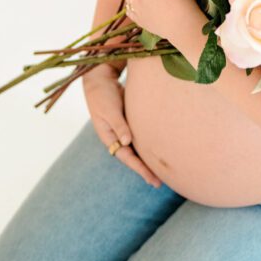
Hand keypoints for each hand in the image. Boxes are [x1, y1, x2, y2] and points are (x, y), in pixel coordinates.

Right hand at [83, 68, 162, 187]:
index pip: (127, 157)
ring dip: (146, 158)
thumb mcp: (109, 110)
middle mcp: (116, 137)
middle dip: (144, 169)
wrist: (99, 78)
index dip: (139, 168)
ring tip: (161, 170)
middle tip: (159, 183)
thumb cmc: (102, 94)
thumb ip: (118, 125)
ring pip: (136, 148)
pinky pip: (140, 136)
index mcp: (109, 137)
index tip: (151, 178)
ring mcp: (123, 130)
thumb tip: (127, 142)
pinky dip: (147, 143)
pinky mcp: (129, 121)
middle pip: (132, 157)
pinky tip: (157, 148)